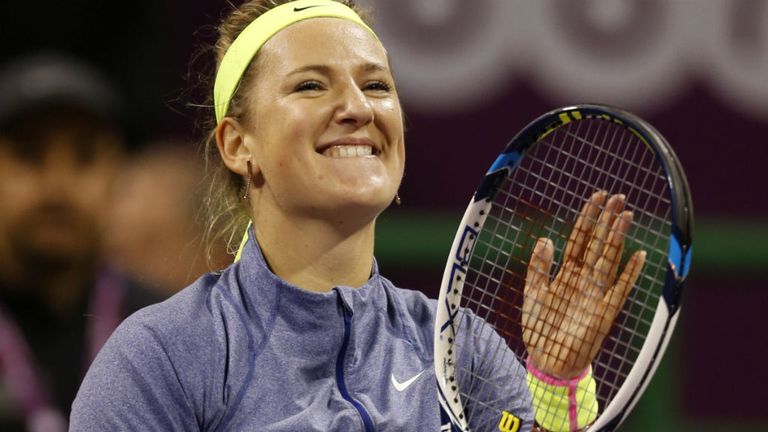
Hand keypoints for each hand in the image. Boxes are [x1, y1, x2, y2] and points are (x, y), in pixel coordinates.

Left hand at [522, 191, 645, 378]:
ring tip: (626, 215)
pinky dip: (630, 273)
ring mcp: (596, 293)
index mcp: (567, 271)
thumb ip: (539, 267)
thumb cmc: (540, 327)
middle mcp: (584, 278)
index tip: (596, 196)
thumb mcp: (533, 293)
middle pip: (598, 242)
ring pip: (610, 258)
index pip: (580, 238)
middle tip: (618, 195)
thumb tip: (546, 239)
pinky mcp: (605, 311)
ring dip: (618, 237)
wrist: (548, 360)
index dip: (587, 217)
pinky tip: (639, 255)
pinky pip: (620, 288)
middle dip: (607, 219)